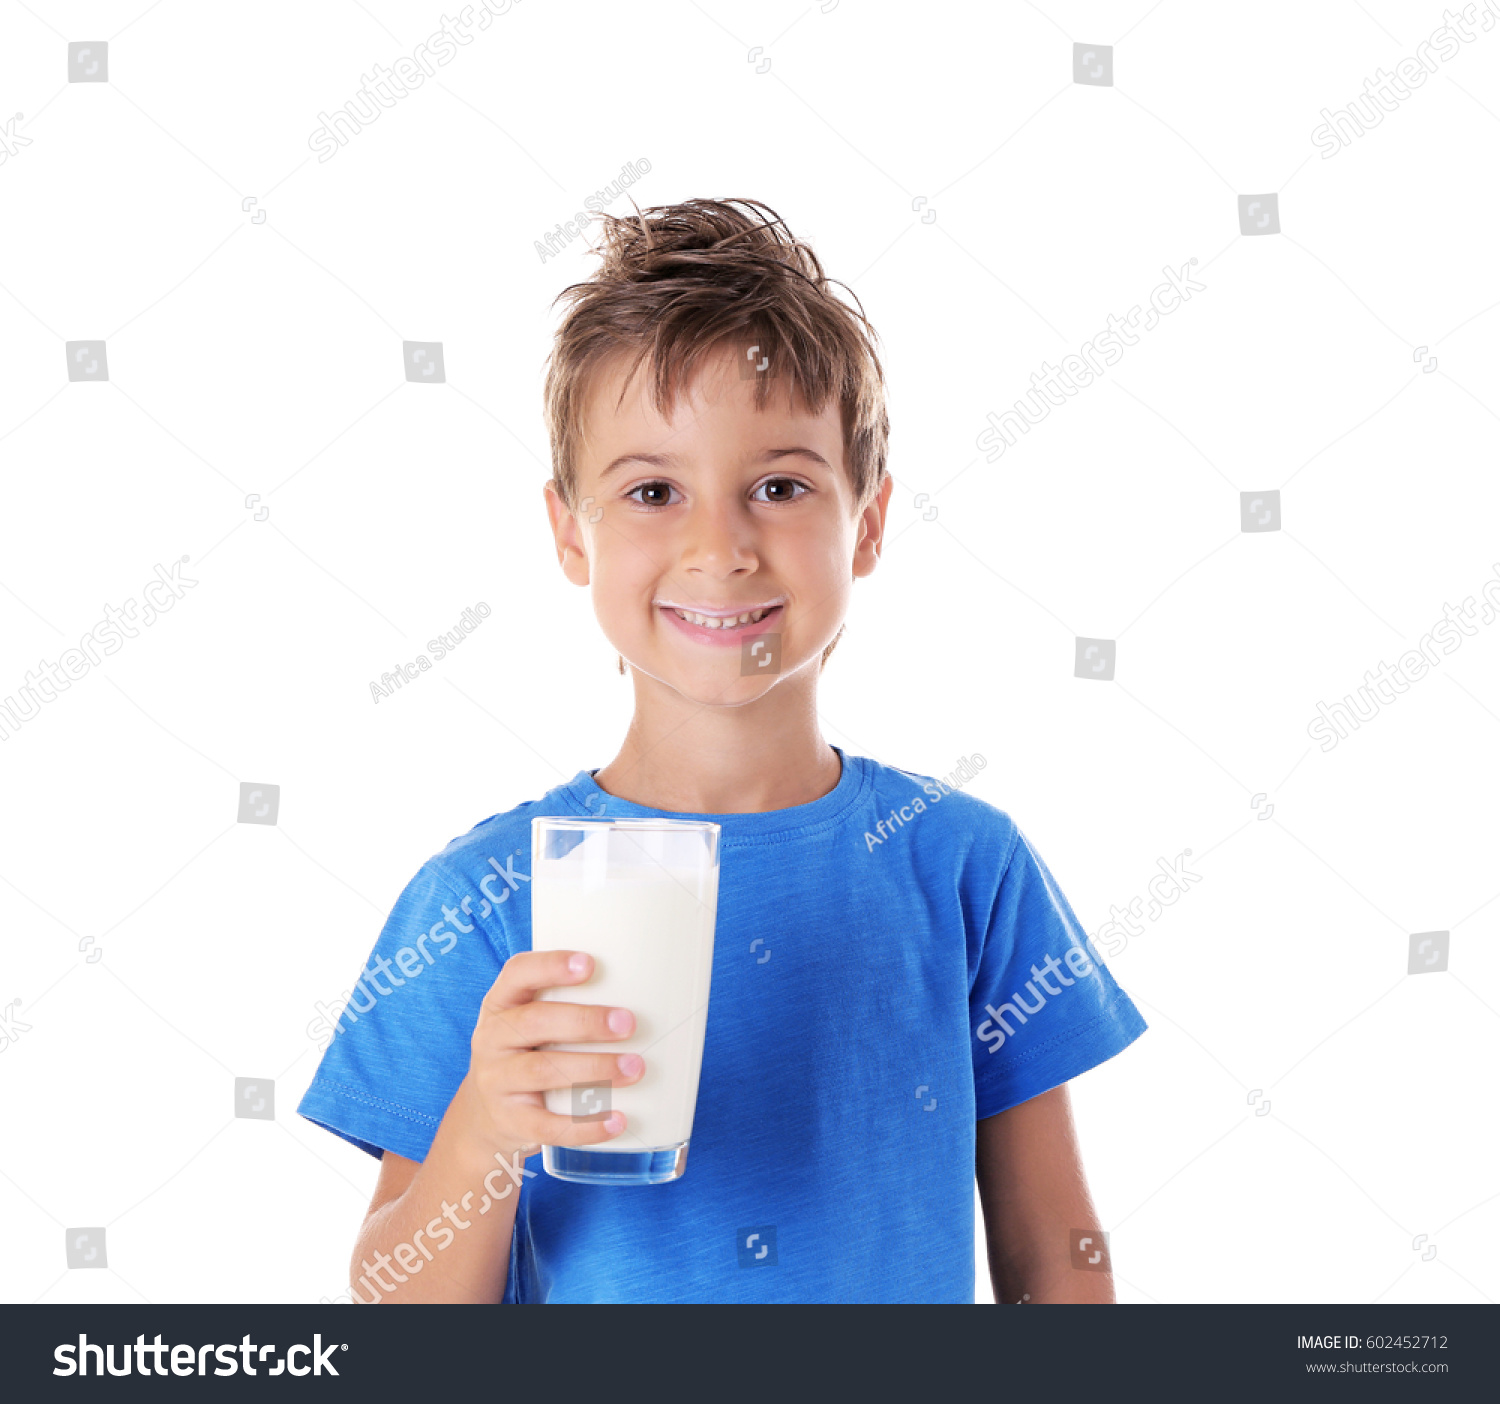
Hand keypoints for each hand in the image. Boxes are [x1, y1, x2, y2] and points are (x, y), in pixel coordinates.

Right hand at [464, 950, 641, 1159]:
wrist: (483, 1117)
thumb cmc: (525, 1054)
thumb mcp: (529, 1022)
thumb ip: (567, 1004)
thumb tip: (646, 993)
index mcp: (501, 1004)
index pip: (518, 973)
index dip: (551, 966)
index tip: (590, 964)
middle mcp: (492, 1039)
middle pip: (534, 1022)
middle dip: (584, 1021)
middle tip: (628, 1023)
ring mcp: (497, 1082)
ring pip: (542, 1072)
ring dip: (593, 1069)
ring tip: (634, 1068)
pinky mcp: (510, 1122)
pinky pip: (547, 1126)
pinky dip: (585, 1125)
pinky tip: (617, 1120)